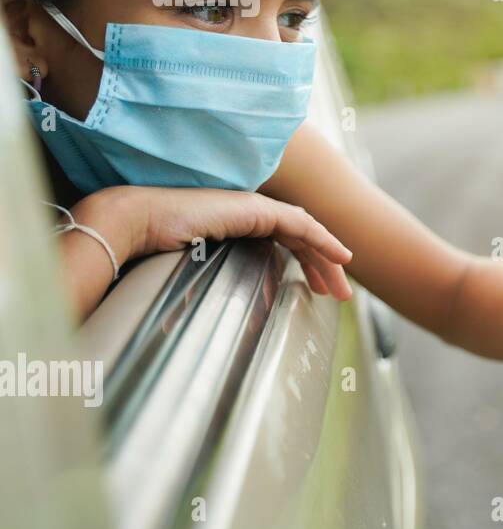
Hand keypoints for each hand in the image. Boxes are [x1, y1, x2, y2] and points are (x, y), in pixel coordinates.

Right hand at [77, 185, 353, 299]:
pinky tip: (339, 257)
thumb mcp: (192, 271)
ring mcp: (252, 208)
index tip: (317, 289)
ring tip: (341, 289)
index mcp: (235, 225)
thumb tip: (215, 320)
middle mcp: (247, 213)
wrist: (134, 224)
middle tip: (338, 295)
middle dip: (322, 266)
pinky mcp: (255, 209)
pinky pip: (300, 225)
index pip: (281, 242)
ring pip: (304, 233)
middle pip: (298, 239)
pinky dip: (323, 240)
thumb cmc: (150, 252)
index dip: (303, 263)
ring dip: (327, 259)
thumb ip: (213, 282)